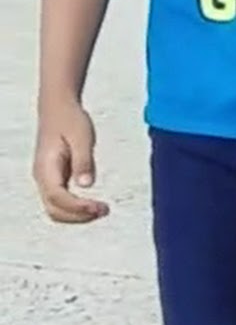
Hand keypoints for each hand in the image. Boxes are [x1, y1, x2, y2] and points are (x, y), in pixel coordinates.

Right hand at [34, 101, 107, 223]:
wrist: (58, 108)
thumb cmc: (71, 120)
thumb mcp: (81, 137)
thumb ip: (83, 161)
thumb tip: (86, 185)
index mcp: (46, 167)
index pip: (57, 197)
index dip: (77, 207)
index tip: (99, 207)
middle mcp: (42, 177)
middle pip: (54, 209)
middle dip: (78, 216)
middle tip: (105, 210)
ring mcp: (46, 180)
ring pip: (56, 209)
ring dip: (77, 215)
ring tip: (102, 210)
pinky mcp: (54, 180)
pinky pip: (61, 202)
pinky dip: (76, 209)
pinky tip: (94, 205)